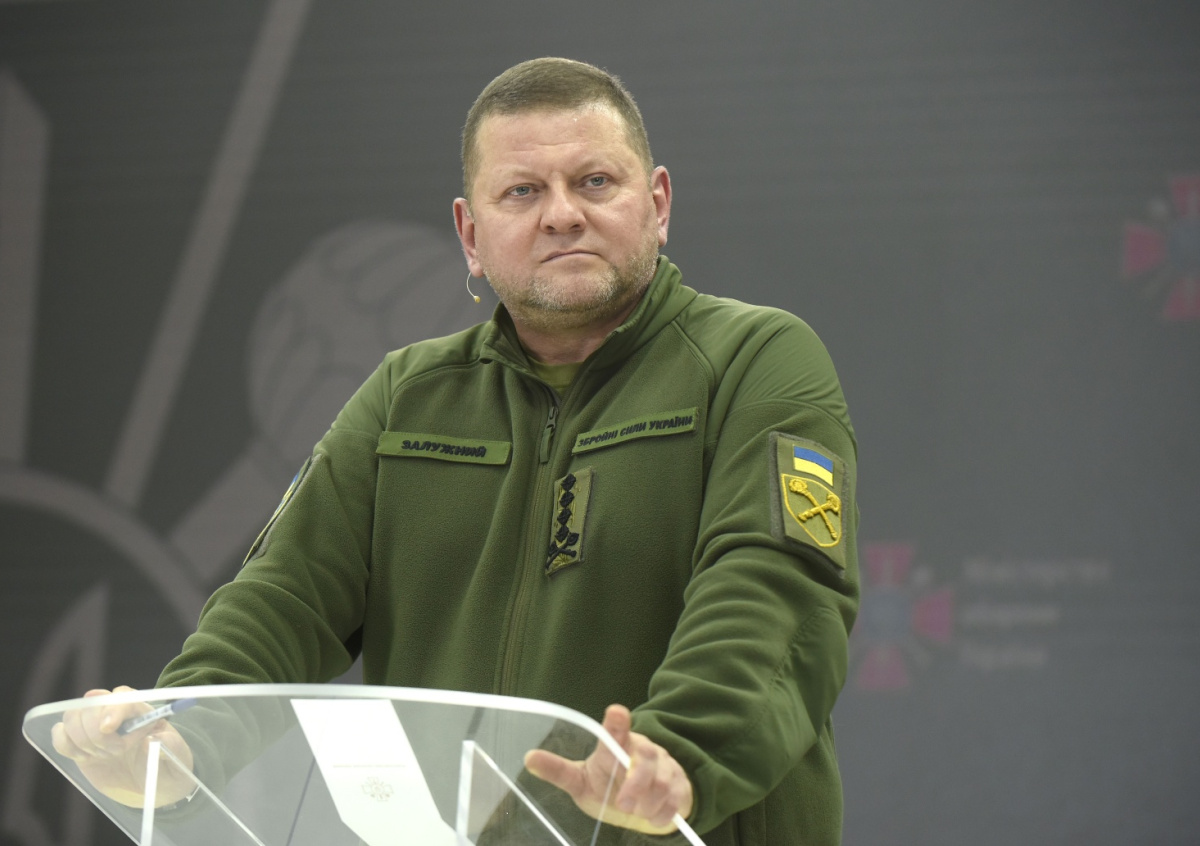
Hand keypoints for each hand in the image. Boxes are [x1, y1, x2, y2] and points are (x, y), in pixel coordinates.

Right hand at [50, 686, 195, 807]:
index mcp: (142, 710)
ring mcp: (94, 726)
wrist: (153, 784)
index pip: (122, 697)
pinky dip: (66, 746)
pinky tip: (85, 757)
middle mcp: (115, 712)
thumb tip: (153, 740)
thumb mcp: (177, 757)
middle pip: (91, 705)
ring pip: (72, 717)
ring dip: (82, 740)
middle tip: (114, 752)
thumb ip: (169, 746)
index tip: (108, 729)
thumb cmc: (168, 766)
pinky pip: (59, 734)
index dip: (112, 710)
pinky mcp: (78, 742)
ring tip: (103, 756)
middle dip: (97, 733)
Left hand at [524, 704, 693, 834]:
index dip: (617, 723)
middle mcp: (643, 750)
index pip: (617, 732)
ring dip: (648, 803)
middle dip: (636, 783)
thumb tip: (528, 758)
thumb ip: (558, 771)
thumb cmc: (606, 784)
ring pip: (663, 782)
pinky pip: (676, 800)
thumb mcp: (581, 780)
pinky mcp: (679, 785)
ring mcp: (664, 766)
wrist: (641, 800)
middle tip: (623, 804)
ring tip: (635, 811)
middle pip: (647, 759)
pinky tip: (652, 817)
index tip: (616, 711)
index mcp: (616, 747)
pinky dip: (663, 813)